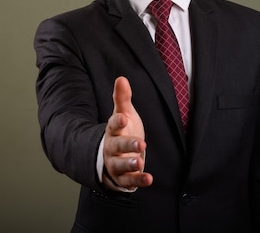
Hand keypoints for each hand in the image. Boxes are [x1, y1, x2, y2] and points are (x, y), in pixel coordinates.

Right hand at [102, 76, 152, 190]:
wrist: (111, 158)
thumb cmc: (121, 132)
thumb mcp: (123, 114)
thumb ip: (122, 98)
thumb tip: (121, 78)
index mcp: (112, 131)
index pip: (113, 125)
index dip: (117, 122)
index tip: (122, 118)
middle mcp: (111, 148)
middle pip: (116, 146)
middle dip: (127, 145)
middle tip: (141, 143)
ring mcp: (116, 164)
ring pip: (120, 165)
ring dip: (130, 164)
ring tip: (141, 162)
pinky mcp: (123, 178)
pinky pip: (129, 181)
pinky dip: (138, 180)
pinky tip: (149, 179)